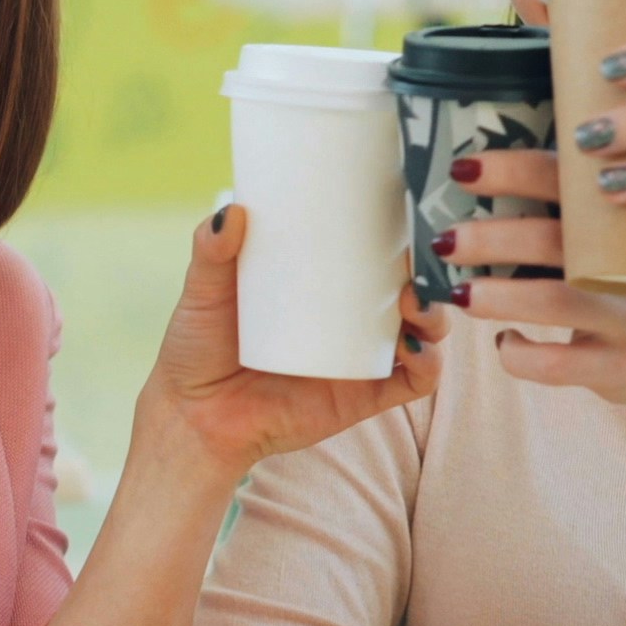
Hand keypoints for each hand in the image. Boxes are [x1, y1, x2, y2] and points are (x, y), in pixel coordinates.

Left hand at [132, 203, 444, 490]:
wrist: (192, 418)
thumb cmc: (197, 348)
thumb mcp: (203, 292)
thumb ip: (211, 252)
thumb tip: (231, 210)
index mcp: (321, 281)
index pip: (375, 246)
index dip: (400, 228)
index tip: (407, 206)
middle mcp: (351, 316)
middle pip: (411, 283)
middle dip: (428, 267)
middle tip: (414, 254)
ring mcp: (362, 356)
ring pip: (423, 328)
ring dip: (434, 311)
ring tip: (414, 300)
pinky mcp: (365, 397)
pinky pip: (414, 381)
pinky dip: (428, 363)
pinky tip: (417, 348)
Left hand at [437, 169, 625, 418]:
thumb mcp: (620, 245)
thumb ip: (574, 217)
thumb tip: (479, 181)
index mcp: (625, 218)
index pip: (568, 181)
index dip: (515, 170)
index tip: (464, 167)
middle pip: (559, 241)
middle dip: (494, 237)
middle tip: (445, 239)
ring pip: (559, 302)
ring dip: (501, 296)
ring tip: (460, 295)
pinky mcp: (620, 367)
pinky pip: (559, 365)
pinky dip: (520, 355)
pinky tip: (505, 343)